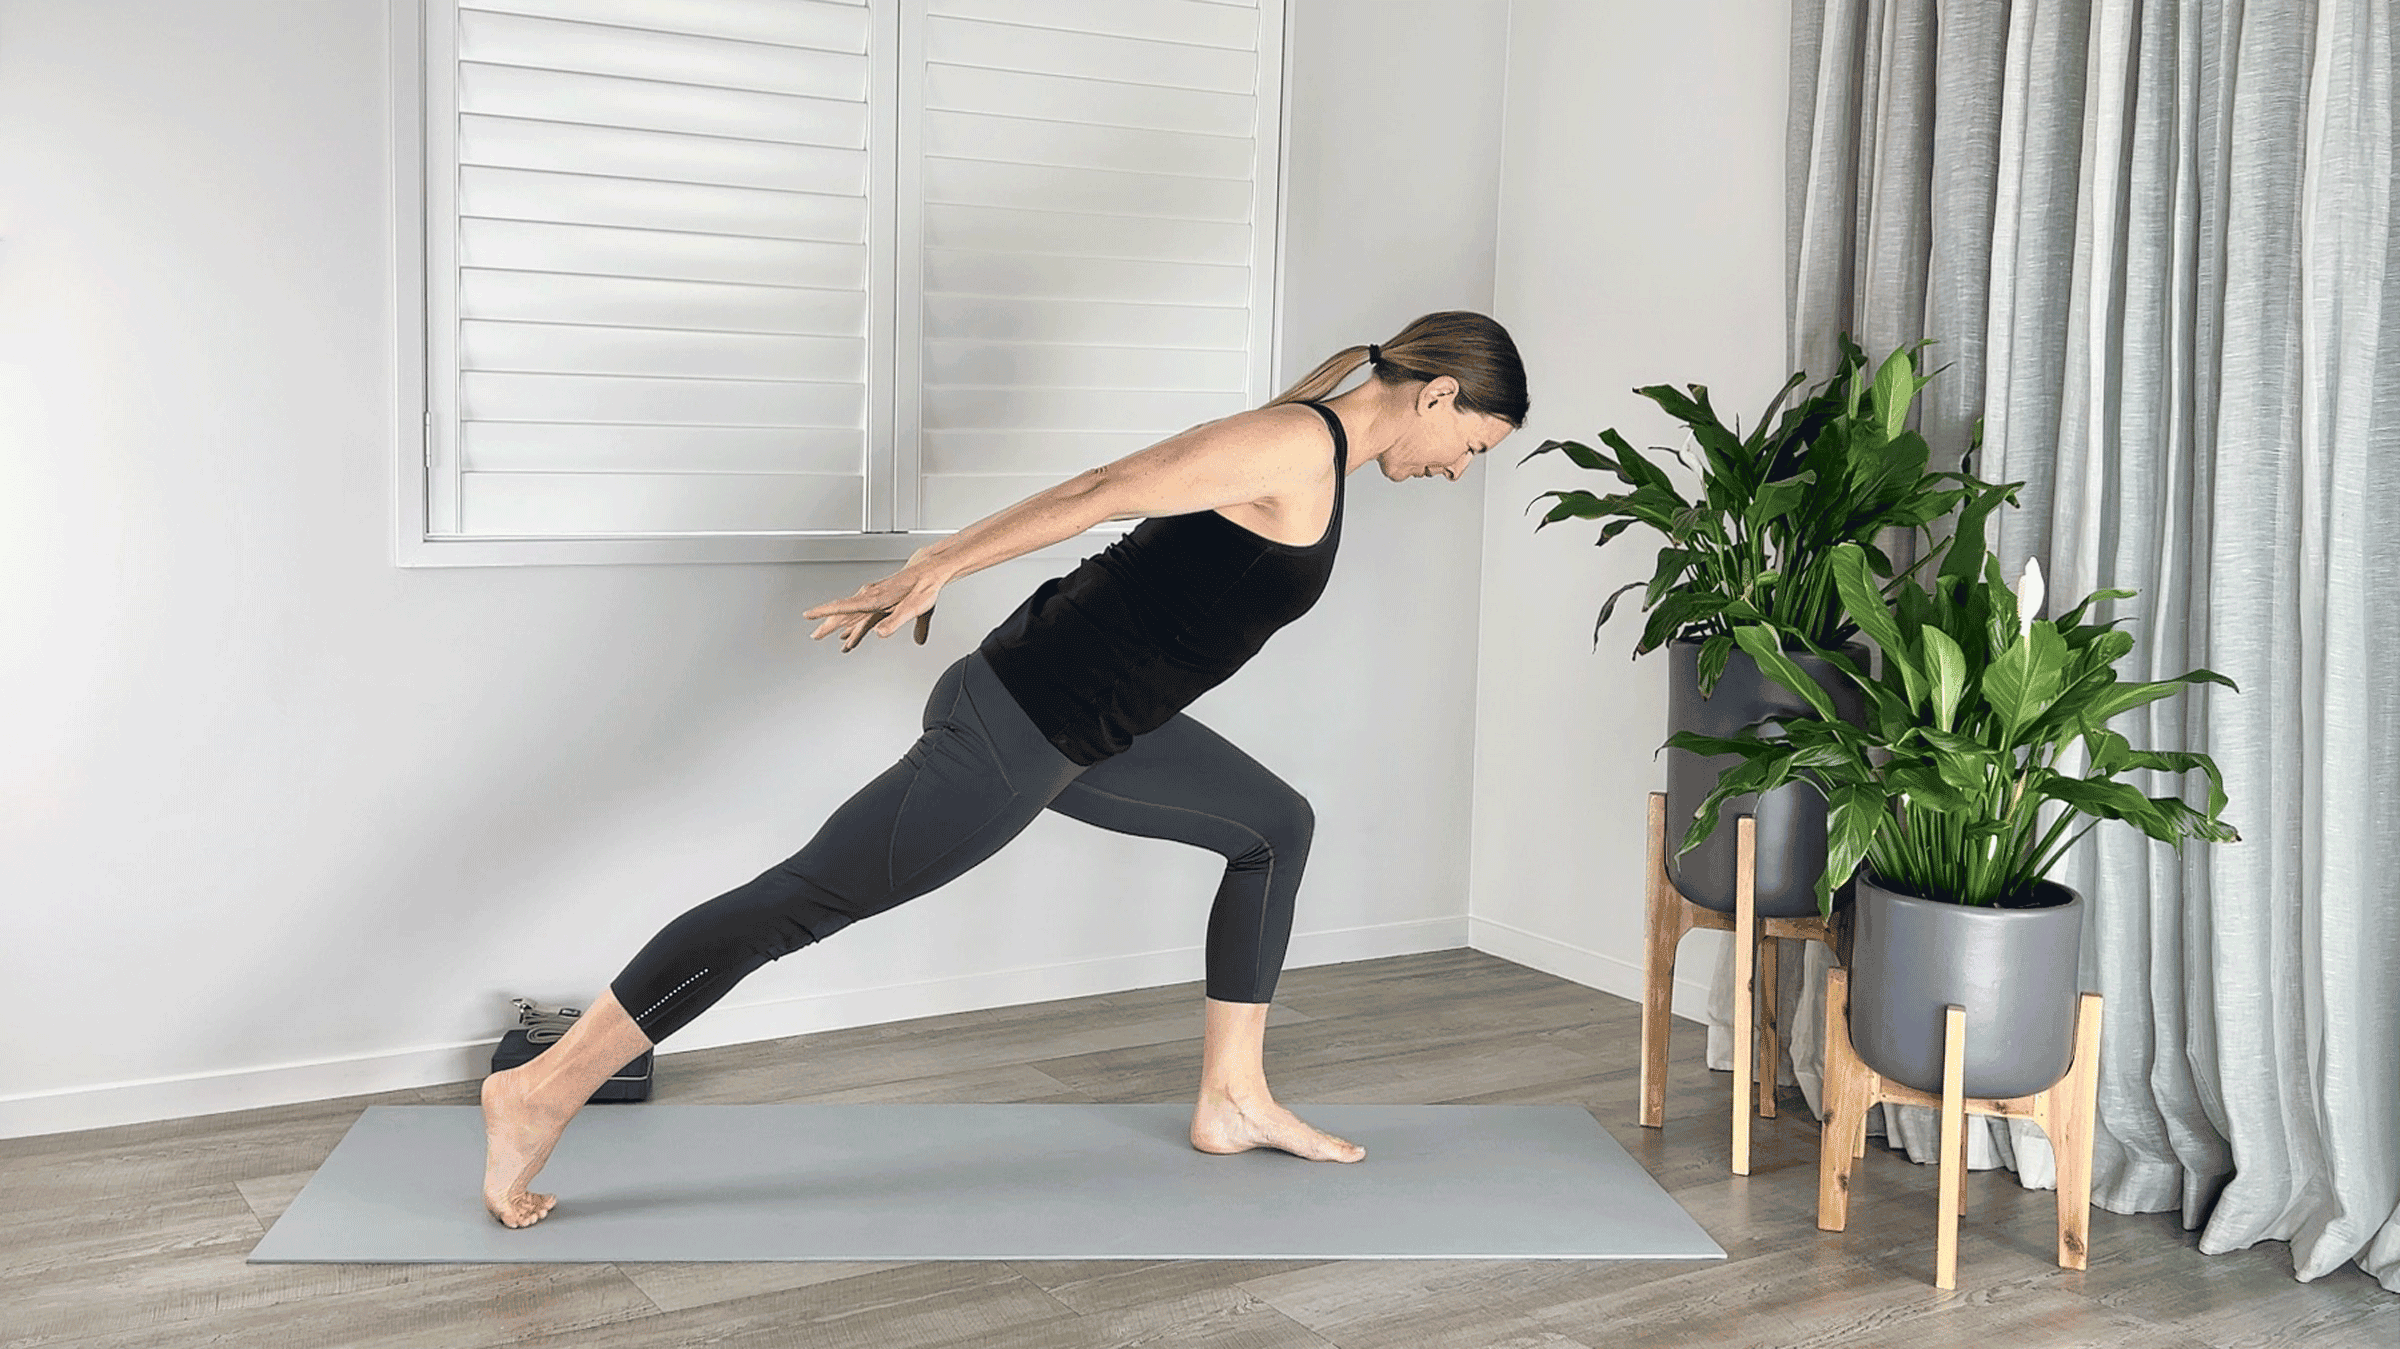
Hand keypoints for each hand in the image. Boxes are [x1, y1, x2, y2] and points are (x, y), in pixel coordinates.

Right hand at [803, 552, 946, 653]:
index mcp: (875, 598)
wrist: (931, 572)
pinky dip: (850, 620)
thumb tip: (879, 633)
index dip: (825, 611)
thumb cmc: (924, 588)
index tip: (809, 614)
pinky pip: (859, 611)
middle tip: (814, 635)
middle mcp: (871, 595)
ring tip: (826, 633)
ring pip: (849, 611)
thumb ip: (895, 622)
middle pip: (843, 611)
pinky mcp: (879, 597)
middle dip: (827, 624)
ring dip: (837, 622)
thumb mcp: (913, 608)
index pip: (844, 606)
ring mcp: (874, 596)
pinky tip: (849, 627)